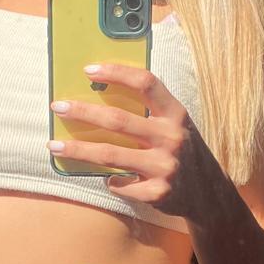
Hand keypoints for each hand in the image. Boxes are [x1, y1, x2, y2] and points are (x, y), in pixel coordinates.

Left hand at [47, 62, 197, 215]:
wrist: (209, 194)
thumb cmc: (182, 150)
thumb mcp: (175, 124)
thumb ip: (150, 110)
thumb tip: (100, 93)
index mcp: (175, 113)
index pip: (145, 83)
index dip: (117, 73)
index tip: (88, 70)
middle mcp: (172, 137)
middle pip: (118, 120)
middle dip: (83, 111)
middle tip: (58, 107)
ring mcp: (165, 166)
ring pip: (111, 155)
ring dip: (78, 151)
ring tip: (54, 146)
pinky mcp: (158, 192)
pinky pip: (121, 185)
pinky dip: (111, 181)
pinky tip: (107, 179)